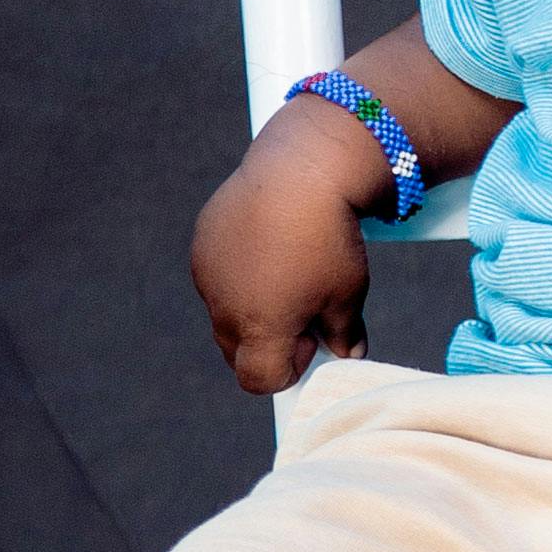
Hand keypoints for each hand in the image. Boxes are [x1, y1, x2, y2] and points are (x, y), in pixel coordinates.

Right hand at [190, 106, 382, 395]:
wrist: (302, 171)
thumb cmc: (330, 238)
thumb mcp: (348, 292)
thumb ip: (344, 333)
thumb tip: (347, 355)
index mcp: (260, 327)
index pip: (259, 379)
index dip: (288, 369)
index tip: (312, 339)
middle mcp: (224, 307)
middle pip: (237, 351)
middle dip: (267, 342)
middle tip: (303, 308)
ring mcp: (208, 275)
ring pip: (224, 312)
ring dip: (250, 307)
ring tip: (288, 270)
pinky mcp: (202, 244)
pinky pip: (216, 276)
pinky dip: (239, 273)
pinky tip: (269, 243)